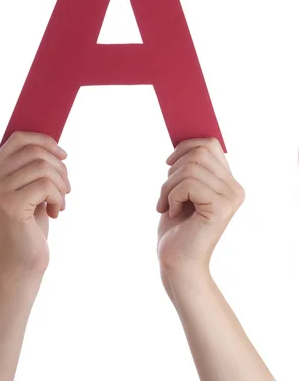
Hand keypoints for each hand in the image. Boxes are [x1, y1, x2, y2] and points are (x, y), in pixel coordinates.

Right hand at [0, 131, 70, 280]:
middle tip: (66, 189)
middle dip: (59, 167)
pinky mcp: (9, 205)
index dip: (44, 141)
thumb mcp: (29, 191)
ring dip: (61, 184)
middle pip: (34, 151)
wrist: (20, 266)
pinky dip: (59, 198)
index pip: (18, 139)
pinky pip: (47, 185)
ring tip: (61, 202)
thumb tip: (53, 144)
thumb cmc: (28, 228)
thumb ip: (32, 168)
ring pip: (43, 167)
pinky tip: (57, 213)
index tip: (63, 155)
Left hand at [156, 138, 244, 286]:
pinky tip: (173, 212)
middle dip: (173, 170)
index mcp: (228, 182)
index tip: (168, 162)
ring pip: (190, 168)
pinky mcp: (220, 208)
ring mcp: (230, 198)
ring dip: (168, 186)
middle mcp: (235, 189)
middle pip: (199, 153)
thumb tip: (183, 140)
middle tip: (165, 194)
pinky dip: (172, 196)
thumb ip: (189, 166)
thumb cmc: (177, 227)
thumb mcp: (182, 189)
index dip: (186, 146)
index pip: (210, 144)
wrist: (177, 262)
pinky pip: (188, 184)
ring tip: (167, 205)